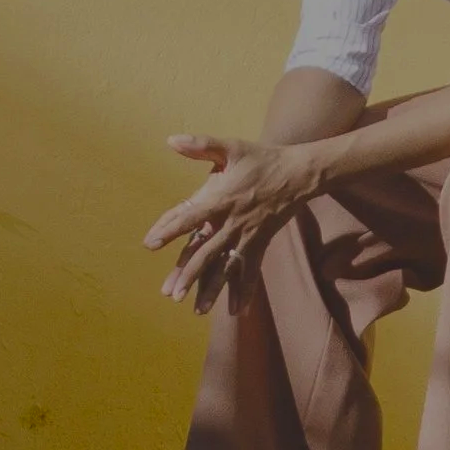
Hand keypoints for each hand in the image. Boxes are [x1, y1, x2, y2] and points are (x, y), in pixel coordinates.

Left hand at [146, 134, 318, 310]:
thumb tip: (171, 140)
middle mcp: (231, 222)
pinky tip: (235, 310)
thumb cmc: (263, 159)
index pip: (189, 217)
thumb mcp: (232, 146)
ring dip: (212, 290)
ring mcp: (247, 236)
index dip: (168, 230)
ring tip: (198, 310)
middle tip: (171, 294)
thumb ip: (201, 144)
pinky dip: (244, 291)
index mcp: (220, 199)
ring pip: (226, 267)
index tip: (149, 244)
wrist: (299, 174)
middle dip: (188, 274)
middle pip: (206, 252)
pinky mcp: (260, 243)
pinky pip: (250, 271)